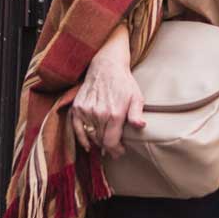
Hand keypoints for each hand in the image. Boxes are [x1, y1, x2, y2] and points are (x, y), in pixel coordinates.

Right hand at [69, 31, 144, 157]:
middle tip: (115, 150)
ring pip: (90, 135)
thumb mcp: (136, 97)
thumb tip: (140, 126)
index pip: (111, 142)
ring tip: (105, 144)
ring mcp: (86, 111)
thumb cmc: (124, 82)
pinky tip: (88, 145)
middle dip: (109, 147)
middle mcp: (98, 114)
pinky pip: (77, 128)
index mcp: (114, 114)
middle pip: (101, 141)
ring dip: (98, 142)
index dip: (116, 150)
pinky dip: (82, 138)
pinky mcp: (78, 107)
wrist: (107, 65)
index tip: (120, 151)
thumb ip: (136, 114)